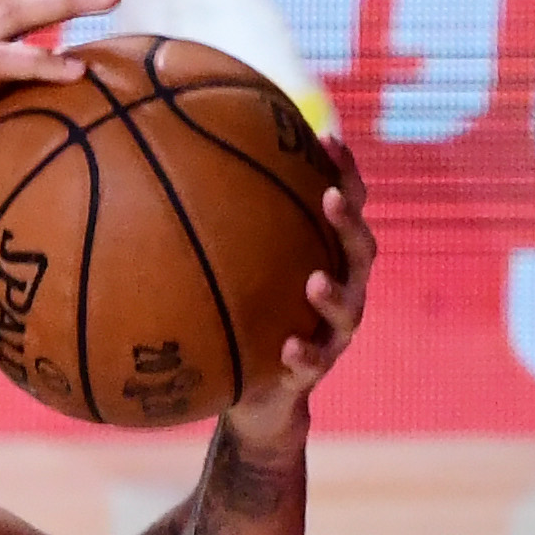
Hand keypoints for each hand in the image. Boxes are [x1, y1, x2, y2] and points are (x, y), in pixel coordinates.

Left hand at [227, 124, 373, 435]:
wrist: (255, 396)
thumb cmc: (245, 317)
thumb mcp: (234, 271)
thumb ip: (220, 224)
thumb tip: (172, 159)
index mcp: (329, 257)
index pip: (347, 206)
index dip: (344, 172)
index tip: (327, 138)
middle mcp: (343, 290)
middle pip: (361, 251)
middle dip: (349, 223)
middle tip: (331, 198)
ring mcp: (333, 334)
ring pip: (349, 310)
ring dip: (334, 295)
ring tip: (315, 281)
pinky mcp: (314, 373)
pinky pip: (313, 363)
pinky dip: (304, 354)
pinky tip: (286, 346)